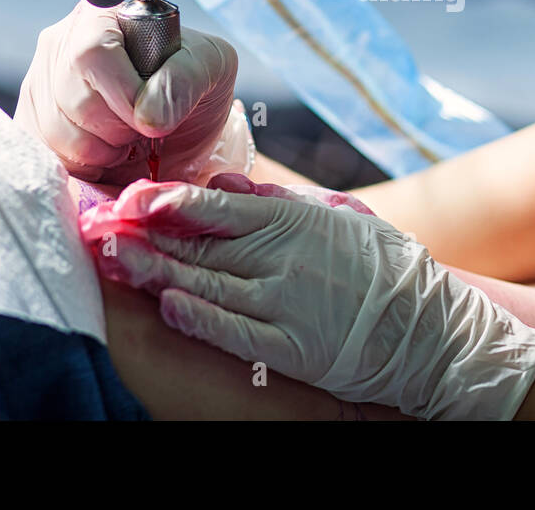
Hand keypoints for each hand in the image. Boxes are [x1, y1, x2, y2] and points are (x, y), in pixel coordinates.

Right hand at [16, 0, 239, 184]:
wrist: (182, 125)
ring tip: (124, 140)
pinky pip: (44, 154)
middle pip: (71, 98)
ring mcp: (39, 83)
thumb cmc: (195, 86)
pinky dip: (81, 165)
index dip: (123, 95)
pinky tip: (104, 153)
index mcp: (104, 16)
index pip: (92, 52)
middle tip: (142, 132)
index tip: (152, 119)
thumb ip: (186, 78)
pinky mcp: (30, 121)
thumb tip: (148, 114)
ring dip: (100, 151)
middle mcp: (61, 43)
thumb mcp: (212, 67)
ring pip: (55, 132)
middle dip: (117, 130)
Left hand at [78, 174, 534, 419]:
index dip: (168, 202)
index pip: (215, 206)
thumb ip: (282, 201)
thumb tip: (227, 186)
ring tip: (118, 260)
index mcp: (295, 221)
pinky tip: (166, 306)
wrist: (430, 329)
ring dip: (156, 271)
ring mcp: (284, 303)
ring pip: (205, 284)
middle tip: (104, 227)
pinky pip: (232, 332)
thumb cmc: (386, 268)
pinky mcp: (289, 347)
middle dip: (146, 235)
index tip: (133, 198)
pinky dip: (197, 317)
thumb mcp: (341, 217)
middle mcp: (283, 258)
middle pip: (199, 244)